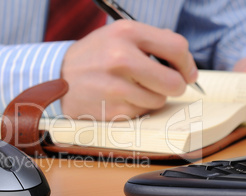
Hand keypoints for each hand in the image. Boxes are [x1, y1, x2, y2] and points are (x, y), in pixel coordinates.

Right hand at [60, 20, 197, 120]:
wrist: (58, 75)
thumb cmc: (94, 55)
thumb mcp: (118, 35)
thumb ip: (152, 41)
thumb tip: (185, 64)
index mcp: (126, 33)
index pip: (177, 48)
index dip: (187, 64)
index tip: (188, 73)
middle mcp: (121, 59)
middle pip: (173, 82)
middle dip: (175, 86)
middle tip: (167, 85)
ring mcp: (115, 87)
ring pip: (158, 101)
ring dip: (152, 97)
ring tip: (133, 88)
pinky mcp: (110, 110)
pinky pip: (141, 112)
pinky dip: (136, 107)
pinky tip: (120, 98)